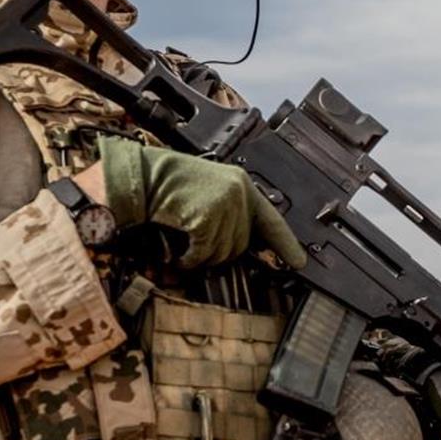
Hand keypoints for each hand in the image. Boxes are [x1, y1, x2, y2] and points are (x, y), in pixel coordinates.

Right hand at [96, 137, 306, 269]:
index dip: (286, 244)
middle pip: (241, 244)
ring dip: (202, 256)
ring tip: (184, 242)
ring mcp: (225, 205)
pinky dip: (189, 259)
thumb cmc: (168, 185)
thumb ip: (230, 212)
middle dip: (218, 251)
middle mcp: (239, 193)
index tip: (298, 262)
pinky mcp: (208, 218)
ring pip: (223, 253)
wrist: (142, 177)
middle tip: (196, 242)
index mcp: (241, 184)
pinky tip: (178, 251)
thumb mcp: (208, 193)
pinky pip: (204, 254)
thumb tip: (241, 247)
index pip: (271, 219)